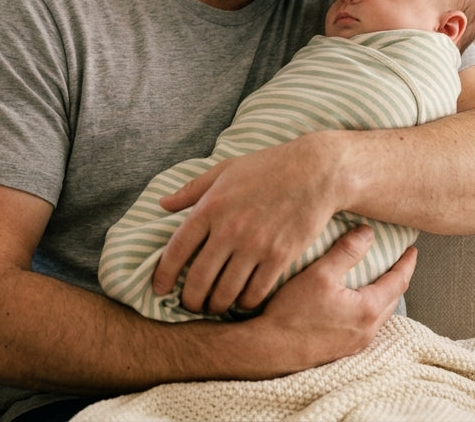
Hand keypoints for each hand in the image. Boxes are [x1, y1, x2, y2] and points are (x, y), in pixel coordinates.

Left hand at [152, 135, 343, 313]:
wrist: (316, 172)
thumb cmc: (268, 167)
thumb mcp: (224, 170)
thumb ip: (191, 190)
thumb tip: (162, 204)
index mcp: (210, 207)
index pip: (176, 250)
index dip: (163, 275)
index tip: (159, 289)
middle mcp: (229, 229)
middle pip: (198, 279)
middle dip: (189, 300)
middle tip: (188, 305)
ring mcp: (255, 245)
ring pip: (226, 292)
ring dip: (216, 305)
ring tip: (214, 306)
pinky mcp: (280, 257)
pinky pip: (255, 292)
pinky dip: (245, 303)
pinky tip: (242, 301)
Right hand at [255, 225, 415, 365]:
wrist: (271, 350)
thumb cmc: (292, 313)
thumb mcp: (320, 274)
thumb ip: (346, 252)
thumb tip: (368, 232)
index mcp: (368, 309)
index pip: (398, 281)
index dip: (406, 263)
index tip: (411, 250)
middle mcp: (368, 329)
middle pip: (393, 300)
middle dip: (398, 279)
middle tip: (398, 263)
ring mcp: (356, 342)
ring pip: (380, 314)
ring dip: (383, 295)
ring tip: (378, 280)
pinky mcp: (343, 349)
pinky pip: (366, 325)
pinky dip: (369, 309)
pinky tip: (355, 303)